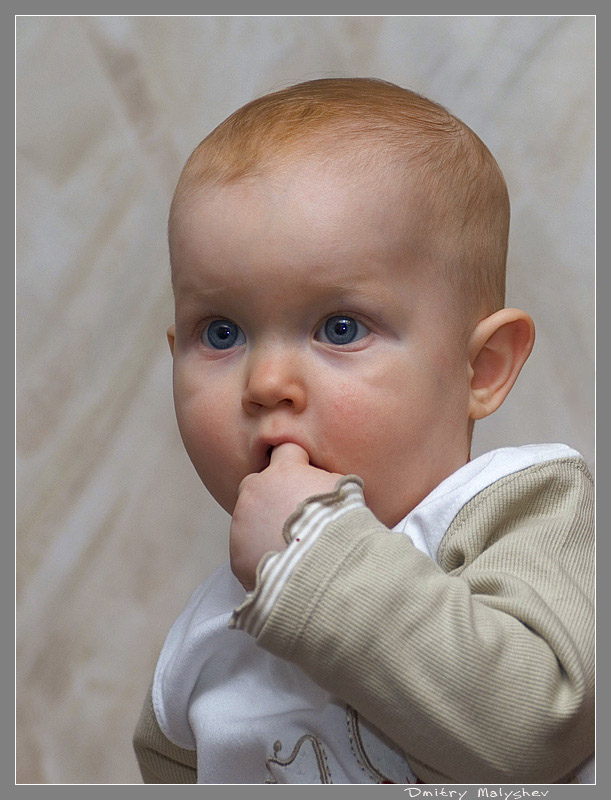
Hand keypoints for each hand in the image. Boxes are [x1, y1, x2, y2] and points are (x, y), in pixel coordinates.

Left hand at [230, 443, 343, 590]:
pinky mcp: (237, 554)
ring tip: (290, 548)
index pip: (285, 451)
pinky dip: (260, 557)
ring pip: (248, 518)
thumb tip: (325, 482)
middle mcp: (256, 491)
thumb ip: (327, 480)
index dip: (295, 464)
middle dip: (269, 496)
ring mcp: (242, 522)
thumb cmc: (340, 525)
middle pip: (255, 484)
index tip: (303, 478)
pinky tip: (282, 566)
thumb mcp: (345, 491)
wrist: (324, 568)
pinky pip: (246, 551)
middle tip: (291, 517)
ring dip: (264, 528)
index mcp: (284, 471)